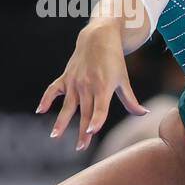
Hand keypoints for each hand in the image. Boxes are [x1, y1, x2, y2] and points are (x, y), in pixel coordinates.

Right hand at [37, 25, 149, 150]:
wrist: (99, 37)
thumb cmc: (114, 60)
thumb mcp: (123, 79)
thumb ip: (131, 100)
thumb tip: (144, 113)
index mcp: (104, 87)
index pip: (100, 107)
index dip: (96, 120)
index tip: (90, 131)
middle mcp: (88, 85)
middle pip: (85, 112)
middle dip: (82, 131)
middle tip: (80, 147)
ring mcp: (75, 81)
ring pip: (67, 105)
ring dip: (61, 121)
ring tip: (54, 136)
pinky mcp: (66, 77)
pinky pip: (53, 89)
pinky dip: (46, 99)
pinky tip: (40, 111)